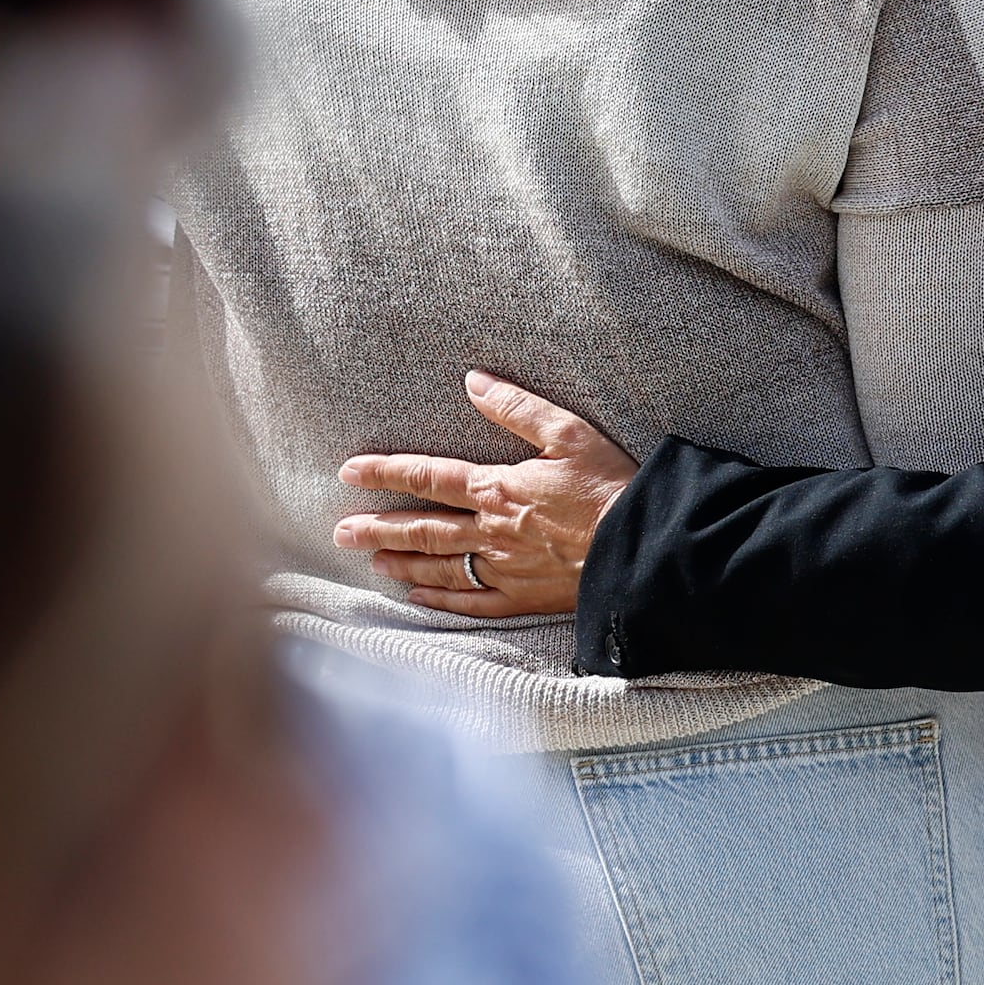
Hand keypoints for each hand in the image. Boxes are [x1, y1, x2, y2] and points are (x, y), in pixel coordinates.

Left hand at [334, 369, 633, 621]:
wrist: (643, 548)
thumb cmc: (610, 486)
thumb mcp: (569, 432)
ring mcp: (505, 569)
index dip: (385, 473)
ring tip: (372, 562)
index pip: (428, 477)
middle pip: (422, 529)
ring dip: (402, 564)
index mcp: (497, 488)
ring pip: (441, 568)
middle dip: (377, 529)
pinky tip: (419, 599)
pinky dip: (442, 601)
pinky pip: (473, 603)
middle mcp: (491, 532)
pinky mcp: (525, 598)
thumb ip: (517, 407)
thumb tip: (473, 381)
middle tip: (340, 532)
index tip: (349, 472)